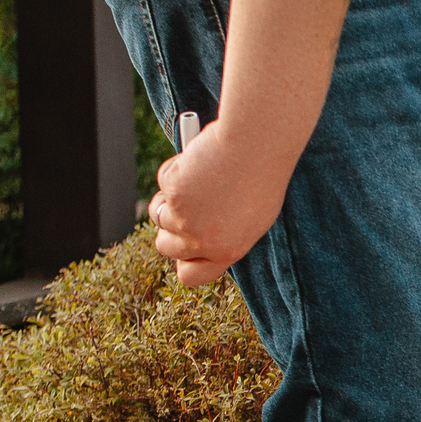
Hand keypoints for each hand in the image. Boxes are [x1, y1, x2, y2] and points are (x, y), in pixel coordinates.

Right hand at [148, 122, 286, 286]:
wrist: (256, 145)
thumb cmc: (262, 175)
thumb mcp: (253, 215)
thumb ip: (225, 232)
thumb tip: (197, 236)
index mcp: (228, 251)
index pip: (191, 276)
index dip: (182, 260)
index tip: (184, 244)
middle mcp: (203, 242)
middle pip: (165, 246)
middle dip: (169, 226)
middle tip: (186, 203)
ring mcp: (183, 219)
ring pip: (158, 214)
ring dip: (170, 197)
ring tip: (198, 177)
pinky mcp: (171, 194)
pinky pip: (164, 182)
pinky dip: (176, 170)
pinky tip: (200, 160)